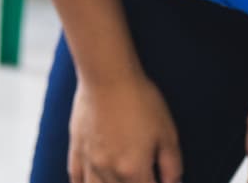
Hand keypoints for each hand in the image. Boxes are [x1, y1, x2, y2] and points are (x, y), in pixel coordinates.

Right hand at [68, 74, 182, 182]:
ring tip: (120, 180)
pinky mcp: (76, 148)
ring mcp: (89, 161)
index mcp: (134, 171)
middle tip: (139, 176)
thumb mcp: (167, 133)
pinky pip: (76, 178)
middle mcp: (109, 172)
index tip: (159, 179)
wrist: (107, 75)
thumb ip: (172, 166)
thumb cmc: (140, 101)